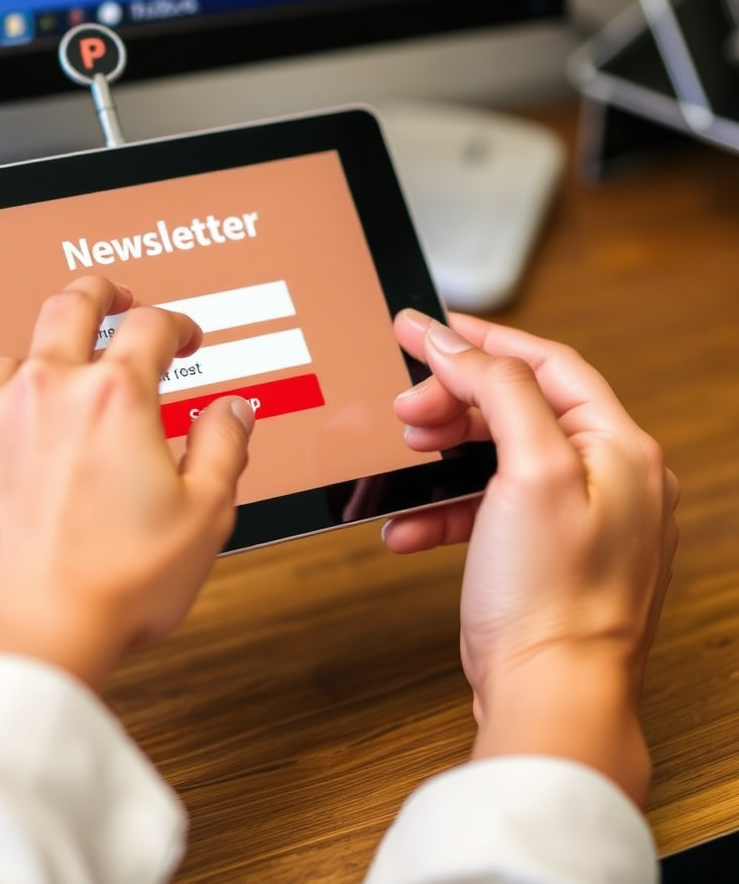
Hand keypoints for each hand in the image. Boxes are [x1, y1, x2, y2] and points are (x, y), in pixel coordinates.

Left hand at [0, 276, 253, 689]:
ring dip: (40, 358)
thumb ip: (224, 447)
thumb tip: (233, 410)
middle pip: (70, 303)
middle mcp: (47, 389)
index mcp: (116, 397)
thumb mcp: (202, 516)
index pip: (152, 327)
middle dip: (100, 291)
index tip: (184, 337)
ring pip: (11, 354)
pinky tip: (4, 427)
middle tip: (113, 295)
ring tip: (55, 381)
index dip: (177, 324)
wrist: (22, 638)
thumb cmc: (114, 586)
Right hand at [385, 310, 678, 803]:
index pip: (546, 364)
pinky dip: (444, 508)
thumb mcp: (532, 471)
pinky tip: (408, 525)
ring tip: (404, 457)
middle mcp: (607, 478)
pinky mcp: (542, 553)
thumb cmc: (555, 598)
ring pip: (497, 457)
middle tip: (404, 407)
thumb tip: (459, 345)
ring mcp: (575, 518)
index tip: (424, 329)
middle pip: (518, 408)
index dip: (481, 339)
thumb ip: (500, 392)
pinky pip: (487, 508)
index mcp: (620, 448)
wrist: (549, 696)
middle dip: (453, 402)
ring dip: (443, 455)